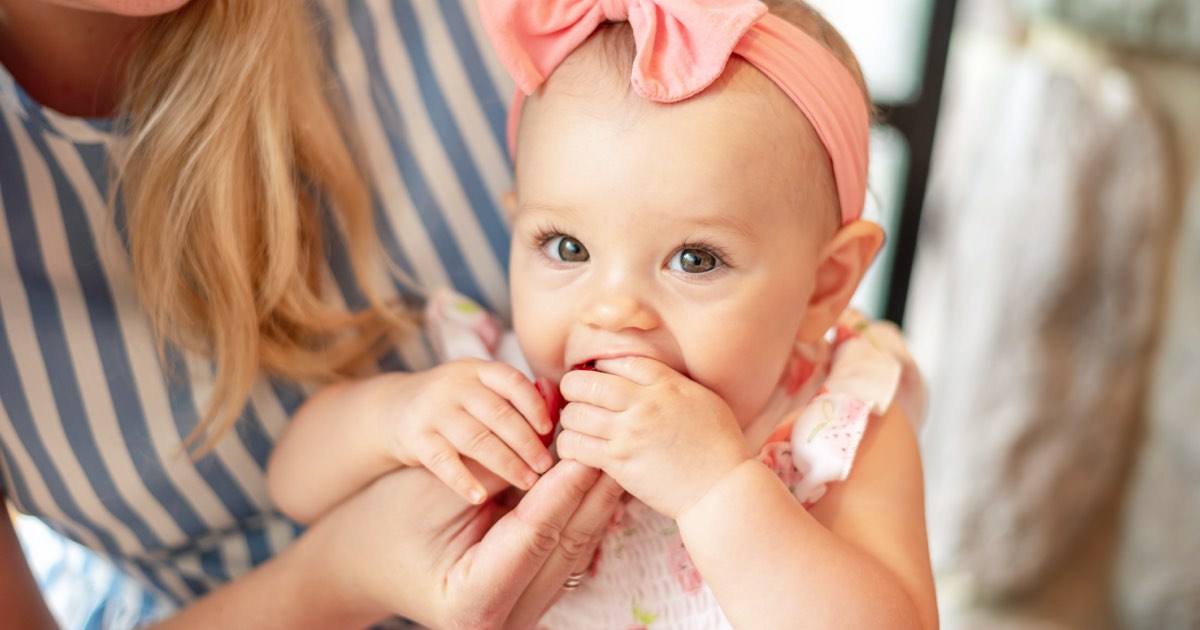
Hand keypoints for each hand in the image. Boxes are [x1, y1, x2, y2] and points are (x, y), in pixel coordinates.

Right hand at [301, 460, 623, 628]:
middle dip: (589, 489)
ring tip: (611, 451)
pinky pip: (569, 548)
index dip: (564, 486)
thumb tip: (552, 428)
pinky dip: (582, 510)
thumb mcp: (436, 491)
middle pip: (566, 544)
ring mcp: (523, 615)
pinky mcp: (533, 598)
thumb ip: (494, 466)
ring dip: (594, 498)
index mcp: (474, 603)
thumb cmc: (385, 523)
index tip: (586, 445)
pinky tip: (596, 475)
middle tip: (610, 440)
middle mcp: (506, 622)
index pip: (535, 534)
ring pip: (577, 548)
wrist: (362, 560)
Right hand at [377, 359, 554, 502]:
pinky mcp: (413, 436)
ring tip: (528, 483)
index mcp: (478, 370)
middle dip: (526, 442)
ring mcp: (432, 410)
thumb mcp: (483, 392)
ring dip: (505, 463)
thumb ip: (517, 400)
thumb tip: (557, 405)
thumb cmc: (456, 405)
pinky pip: (442, 461)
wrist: (394, 409)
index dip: (535, 405)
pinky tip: (479, 498)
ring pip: (475, 438)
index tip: (551, 430)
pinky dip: (462, 480)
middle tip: (547, 466)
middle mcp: (455, 385)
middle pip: (498, 413)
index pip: (512, 381)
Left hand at [555, 356, 749, 518]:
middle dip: (573, 385)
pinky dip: (569, 443)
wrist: (721, 488)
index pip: (618, 361)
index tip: (599, 374)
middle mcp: (644, 403)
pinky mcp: (618, 462)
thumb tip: (648, 375)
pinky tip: (576, 446)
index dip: (602, 366)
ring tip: (575, 421)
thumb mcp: (702, 400)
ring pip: (575, 413)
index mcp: (666, 384)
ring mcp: (629, 433)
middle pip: (587, 382)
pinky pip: (577, 445)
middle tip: (574, 393)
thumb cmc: (719, 445)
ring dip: (570, 416)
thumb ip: (672, 384)